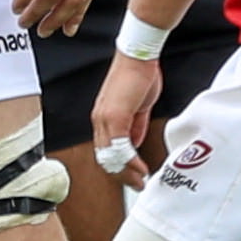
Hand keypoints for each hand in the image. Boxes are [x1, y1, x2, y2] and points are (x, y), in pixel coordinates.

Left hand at [88, 52, 164, 186]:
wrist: (138, 56)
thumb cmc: (138, 76)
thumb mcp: (138, 107)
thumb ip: (134, 127)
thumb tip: (134, 143)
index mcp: (104, 118)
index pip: (105, 151)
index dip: (118, 167)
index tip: (133, 176)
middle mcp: (100, 120)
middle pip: (105, 157)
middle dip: (122, 175)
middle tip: (136, 184)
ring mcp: (106, 118)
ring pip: (111, 155)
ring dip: (126, 171)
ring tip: (139, 179)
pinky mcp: (115, 116)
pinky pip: (120, 146)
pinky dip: (130, 160)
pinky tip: (140, 166)